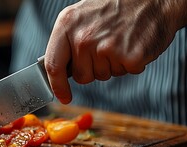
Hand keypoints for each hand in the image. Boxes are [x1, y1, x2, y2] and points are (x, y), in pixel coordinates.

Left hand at [44, 0, 179, 103]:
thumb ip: (66, 42)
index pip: (53, 65)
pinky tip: (133, 44)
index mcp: (67, 25)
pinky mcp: (129, 57)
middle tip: (105, 46)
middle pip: (81, 76)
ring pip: (102, 76)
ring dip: (112, 64)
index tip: (63, 97)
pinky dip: (131, 63)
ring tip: (120, 41)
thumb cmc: (116, 7)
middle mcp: (83, 37)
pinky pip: (124, 73)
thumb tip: (57, 72)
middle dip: (92, 69)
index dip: (57, 86)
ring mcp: (106, 48)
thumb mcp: (81, 17)